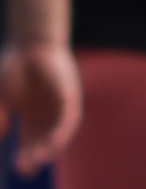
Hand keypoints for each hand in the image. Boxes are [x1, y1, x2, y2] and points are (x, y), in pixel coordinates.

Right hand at [0, 41, 82, 172]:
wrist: (31, 43)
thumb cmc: (14, 67)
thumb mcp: (1, 98)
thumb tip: (1, 136)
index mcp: (33, 115)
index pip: (30, 142)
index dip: (25, 156)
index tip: (18, 168)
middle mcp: (49, 113)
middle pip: (45, 141)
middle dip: (35, 156)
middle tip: (26, 169)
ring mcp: (61, 105)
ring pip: (59, 134)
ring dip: (50, 149)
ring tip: (38, 162)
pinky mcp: (70, 97)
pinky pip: (70, 120)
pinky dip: (62, 133)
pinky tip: (54, 144)